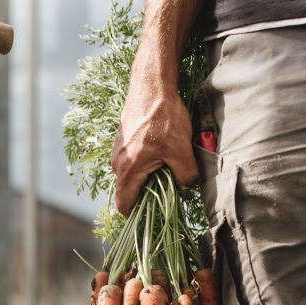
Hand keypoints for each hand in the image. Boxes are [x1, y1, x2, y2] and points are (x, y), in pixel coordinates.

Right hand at [110, 50, 198, 215]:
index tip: (152, 219)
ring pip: (131, 176)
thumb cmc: (164, 117)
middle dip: (147, 196)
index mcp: (127, 170)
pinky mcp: (123, 140)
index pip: (124, 206)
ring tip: (167, 169)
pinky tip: (161, 152)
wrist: (152, 85)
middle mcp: (117, 163)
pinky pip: (132, 162)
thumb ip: (186, 176)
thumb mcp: (181, 150)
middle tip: (168, 192)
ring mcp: (118, 151)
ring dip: (148, 178)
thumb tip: (188, 189)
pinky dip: (145, 164)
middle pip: (129, 191)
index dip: (136, 217)